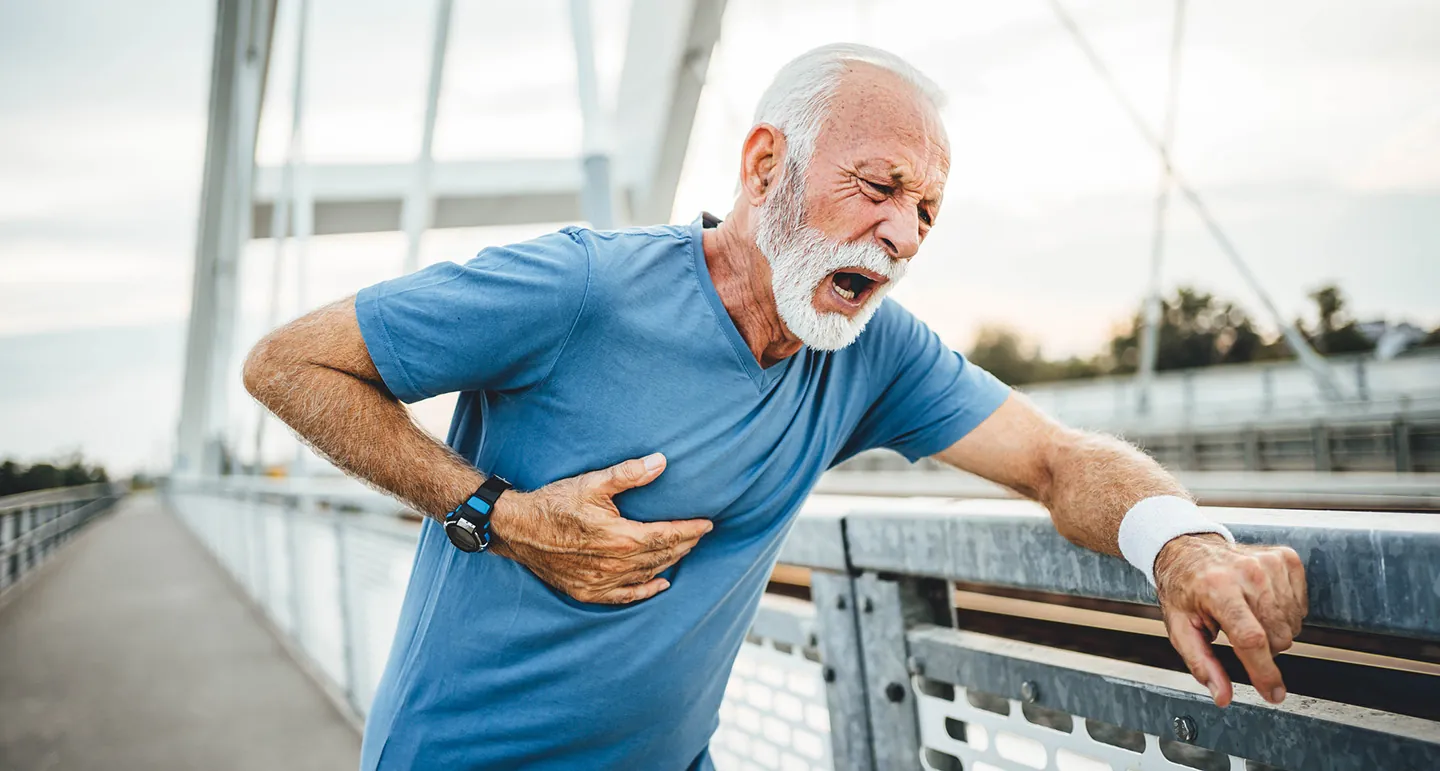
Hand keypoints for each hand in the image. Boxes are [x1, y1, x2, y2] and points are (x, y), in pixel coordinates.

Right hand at [486, 453, 713, 604]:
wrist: (517, 528)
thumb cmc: (555, 503)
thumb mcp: (593, 483)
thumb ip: (629, 474)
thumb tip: (661, 462)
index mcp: (620, 538)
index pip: (667, 536)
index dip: (690, 530)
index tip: (708, 523)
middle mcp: (614, 565)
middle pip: (661, 556)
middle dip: (684, 544)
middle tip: (699, 534)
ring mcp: (600, 581)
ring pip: (646, 574)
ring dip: (668, 562)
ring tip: (684, 550)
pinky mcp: (587, 590)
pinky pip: (624, 596)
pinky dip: (645, 591)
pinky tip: (660, 584)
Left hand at [1154, 533, 1307, 706]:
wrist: (1189, 550)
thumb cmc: (1184, 589)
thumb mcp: (1180, 627)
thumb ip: (1201, 663)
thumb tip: (1222, 696)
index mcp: (1217, 588)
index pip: (1251, 639)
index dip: (1264, 672)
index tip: (1274, 694)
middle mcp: (1247, 572)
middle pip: (1277, 637)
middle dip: (1262, 650)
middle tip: (1237, 634)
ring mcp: (1269, 563)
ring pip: (1292, 625)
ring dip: (1273, 631)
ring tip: (1247, 615)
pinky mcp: (1286, 558)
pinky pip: (1301, 606)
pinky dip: (1284, 613)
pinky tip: (1261, 603)